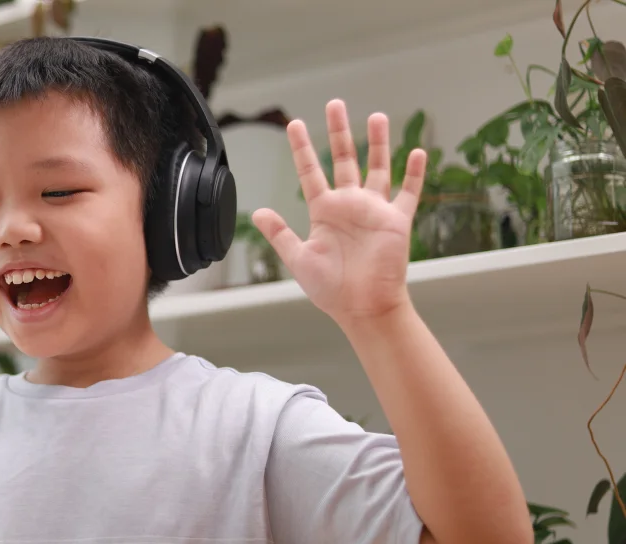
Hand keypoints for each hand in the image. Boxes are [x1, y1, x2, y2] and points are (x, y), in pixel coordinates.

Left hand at [252, 99, 427, 325]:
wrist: (362, 307)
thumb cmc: (331, 288)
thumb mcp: (299, 258)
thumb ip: (280, 234)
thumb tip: (258, 212)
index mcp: (324, 211)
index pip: (310, 171)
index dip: (302, 148)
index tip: (294, 124)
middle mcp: (349, 205)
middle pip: (344, 159)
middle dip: (339, 132)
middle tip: (335, 104)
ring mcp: (374, 210)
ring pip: (378, 167)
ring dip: (378, 143)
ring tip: (377, 115)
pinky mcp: (397, 221)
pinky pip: (408, 193)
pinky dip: (415, 173)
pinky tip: (418, 151)